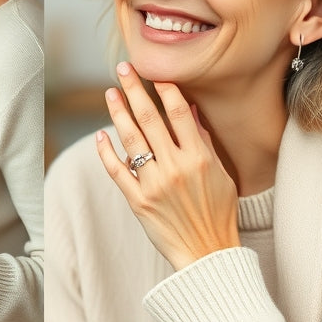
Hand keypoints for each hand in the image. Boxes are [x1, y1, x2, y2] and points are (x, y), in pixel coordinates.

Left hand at [97, 62, 239, 270]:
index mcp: (199, 158)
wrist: (208, 253)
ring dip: (118, 112)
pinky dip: (107, 152)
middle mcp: (176, 168)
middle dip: (135, 90)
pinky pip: (118, 171)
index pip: (179, 113)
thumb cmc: (219, 212)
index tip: (155, 72)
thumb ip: (204, 141)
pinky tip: (100, 135)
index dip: (166, 89)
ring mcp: (154, 184)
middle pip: (150, 119)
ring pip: (131, 140)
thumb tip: (191, 110)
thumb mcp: (221, 174)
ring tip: (110, 92)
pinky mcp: (138, 202)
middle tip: (124, 68)